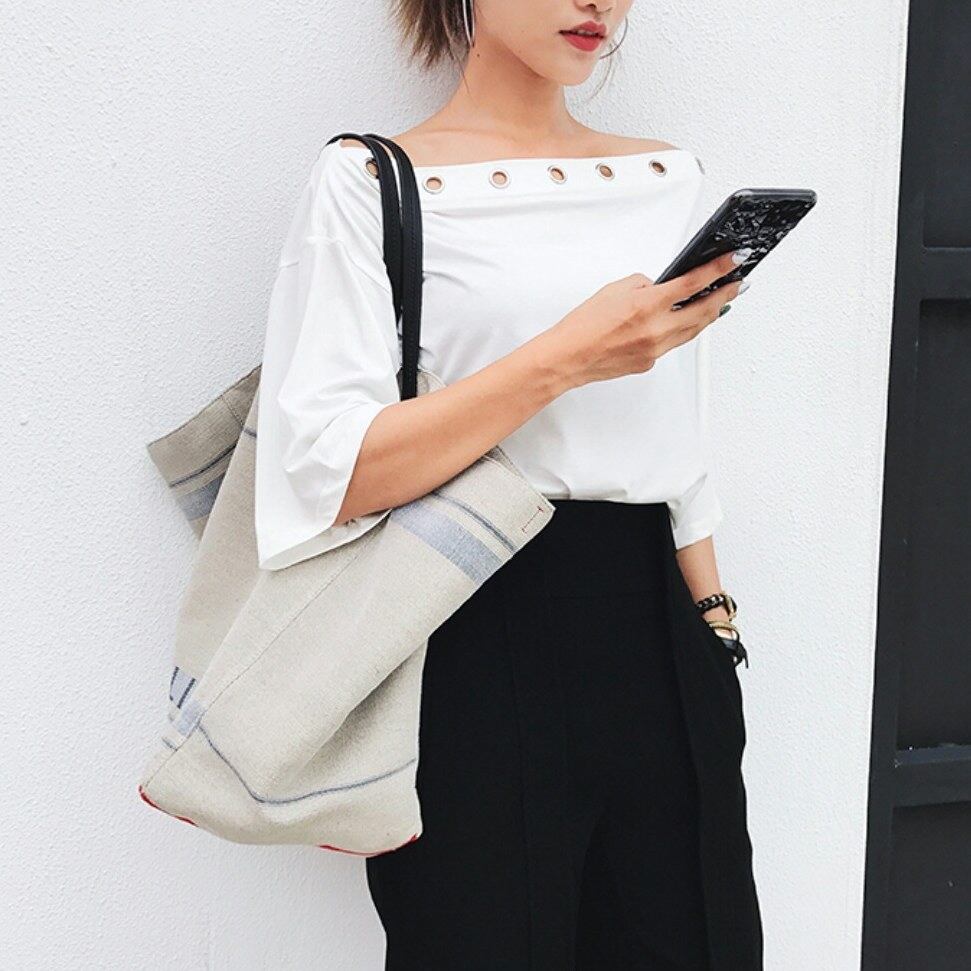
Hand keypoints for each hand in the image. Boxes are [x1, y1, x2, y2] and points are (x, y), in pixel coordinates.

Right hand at [542, 250, 746, 390]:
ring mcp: (656, 349)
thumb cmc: (583, 325)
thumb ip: (643, 285)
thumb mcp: (614, 290)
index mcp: (647, 305)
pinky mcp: (650, 362)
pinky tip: (686, 322)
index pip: (694, 282)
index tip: (735, 260)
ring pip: (693, 330)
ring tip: (721, 302)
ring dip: (710, 314)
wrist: (568, 357)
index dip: (719, 269)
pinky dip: (682, 330)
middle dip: (724, 294)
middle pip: (703, 310)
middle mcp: (656, 329)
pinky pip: (673, 343)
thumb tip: (660, 287)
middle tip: (738, 285)